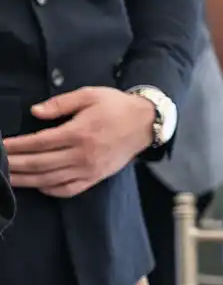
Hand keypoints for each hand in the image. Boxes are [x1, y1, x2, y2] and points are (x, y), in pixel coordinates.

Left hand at [3, 88, 156, 197]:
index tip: (1, 146)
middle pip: (40, 163)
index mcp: (79, 132)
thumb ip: (60, 103)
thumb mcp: (89, 95)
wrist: (147, 123)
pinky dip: (50, 190)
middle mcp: (82, 154)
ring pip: (50, 179)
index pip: (39, 142)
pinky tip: (37, 185)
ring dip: (25, 180)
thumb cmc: (116, 106)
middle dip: (15, 164)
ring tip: (7, 178)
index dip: (16, 146)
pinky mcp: (96, 177)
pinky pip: (69, 189)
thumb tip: (35, 112)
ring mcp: (89, 169)